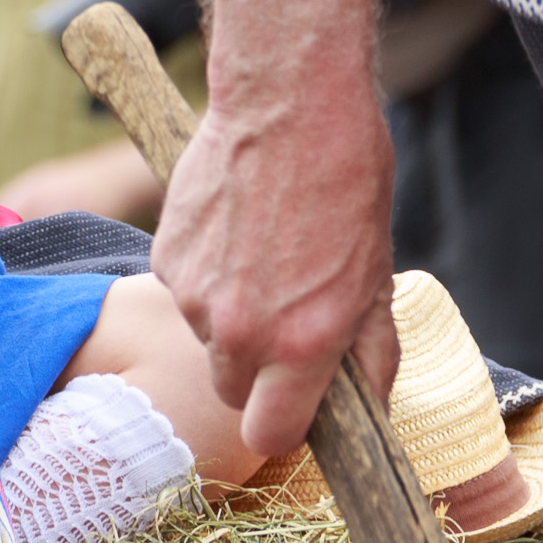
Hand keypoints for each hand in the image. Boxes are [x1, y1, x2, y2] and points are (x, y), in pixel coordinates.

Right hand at [151, 77, 399, 460]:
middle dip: (255, 371)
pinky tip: (235, 231)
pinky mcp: (166, 260)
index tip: (294, 403)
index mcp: (301, 344)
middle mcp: (241, 331)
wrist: (289, 105)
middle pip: (231, 392)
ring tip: (264, 257)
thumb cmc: (346, 184)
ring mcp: (196, 297)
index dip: (283, 424)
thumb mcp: (377, 277)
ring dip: (230, 317)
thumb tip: (374, 412)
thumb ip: (372, 354)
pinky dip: (206, 275)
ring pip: (207, 339)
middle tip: (284, 319)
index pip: (270, 436)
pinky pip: (185, 292)